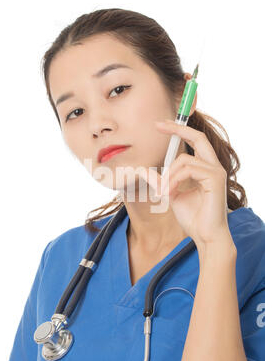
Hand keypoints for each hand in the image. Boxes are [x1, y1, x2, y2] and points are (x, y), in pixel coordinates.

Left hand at [139, 119, 230, 245]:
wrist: (205, 236)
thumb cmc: (193, 217)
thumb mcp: (171, 194)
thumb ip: (161, 181)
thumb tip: (143, 170)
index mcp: (206, 168)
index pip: (195, 141)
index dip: (179, 130)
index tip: (160, 125)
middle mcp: (214, 166)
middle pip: (198, 137)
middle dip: (178, 128)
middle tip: (158, 125)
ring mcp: (216, 172)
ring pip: (185, 160)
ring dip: (168, 175)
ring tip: (164, 192)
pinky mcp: (215, 179)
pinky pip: (188, 170)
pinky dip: (174, 180)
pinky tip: (170, 192)